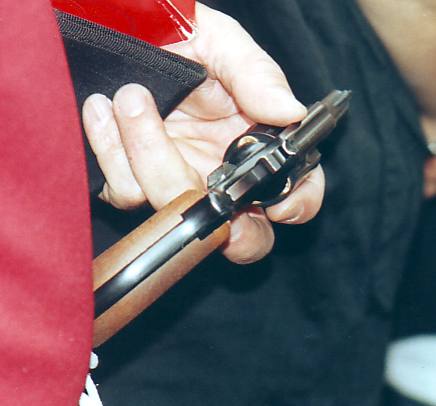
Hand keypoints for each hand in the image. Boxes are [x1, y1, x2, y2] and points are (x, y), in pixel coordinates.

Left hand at [82, 3, 324, 263]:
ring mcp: (175, 181)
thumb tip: (292, 112)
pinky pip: (125, 192)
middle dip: (211, 214)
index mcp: (254, 145)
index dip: (293, 206)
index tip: (277, 203)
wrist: (128, 36)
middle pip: (233, 231)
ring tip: (129, 98)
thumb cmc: (182, 38)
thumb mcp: (223, 45)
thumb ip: (258, 76)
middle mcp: (218, 174)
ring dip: (146, 154)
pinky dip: (110, 151)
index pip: (292, 193)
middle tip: (181, 169)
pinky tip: (103, 111)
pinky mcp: (134, 182)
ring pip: (172, 208)